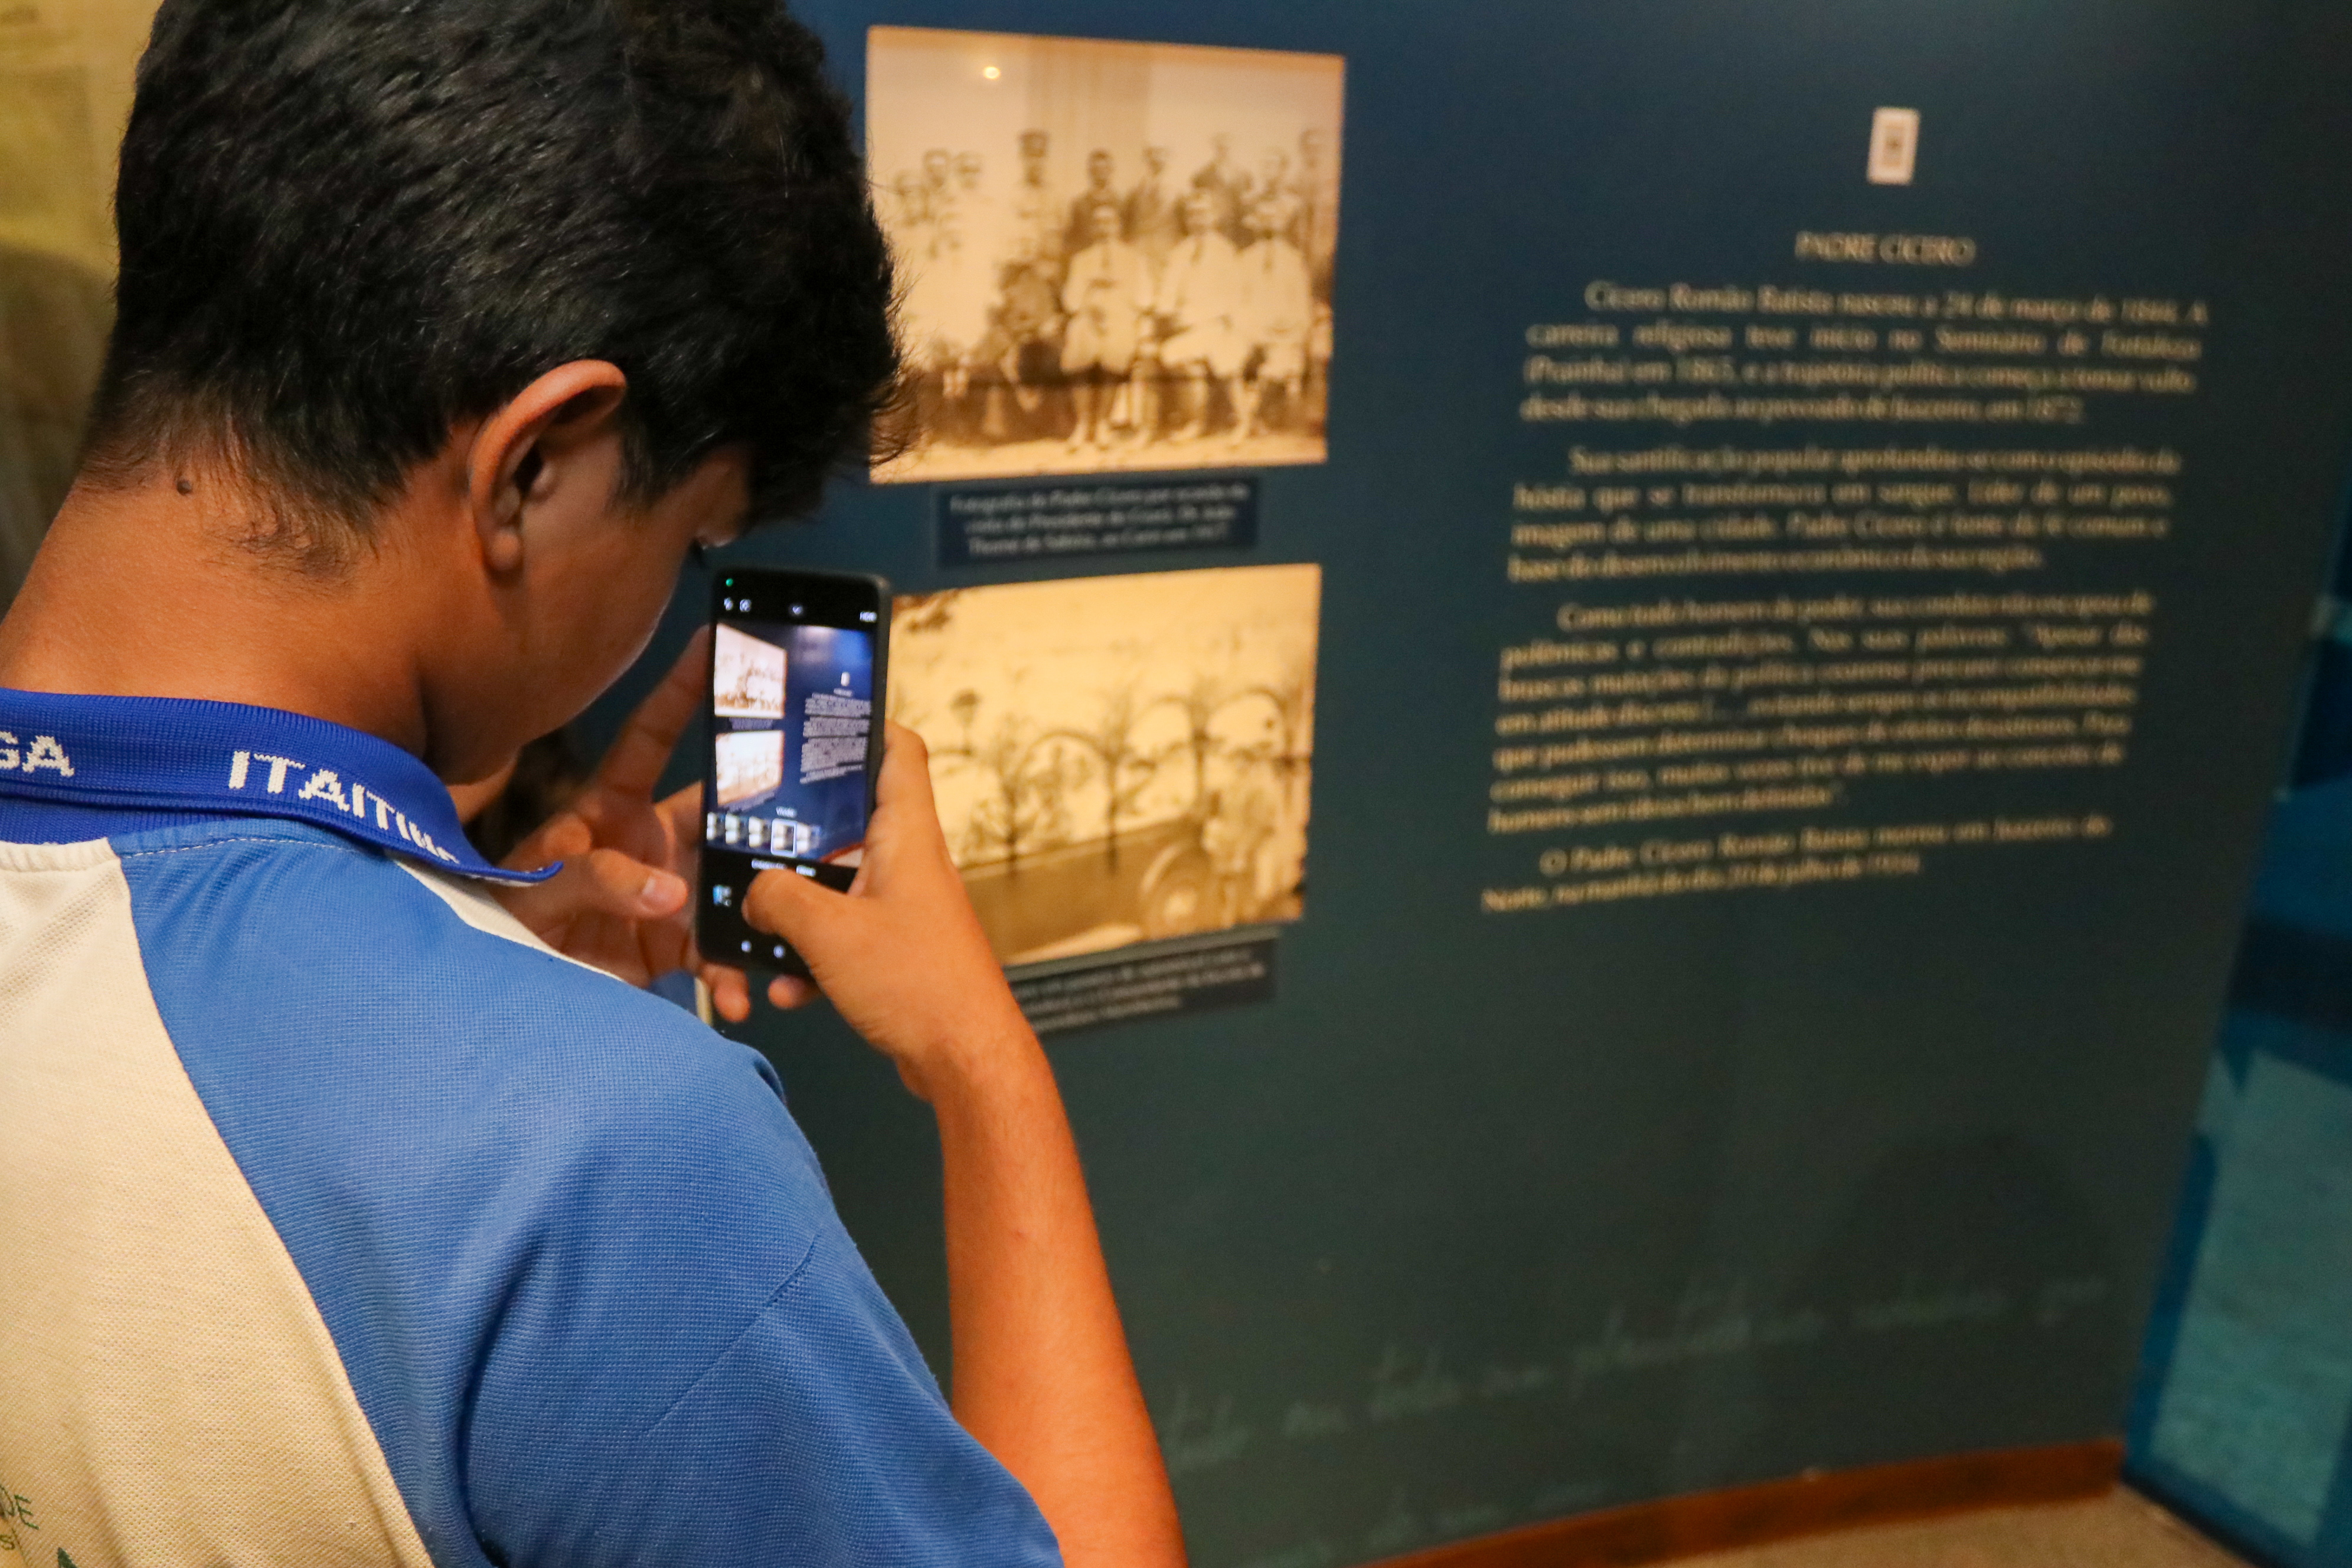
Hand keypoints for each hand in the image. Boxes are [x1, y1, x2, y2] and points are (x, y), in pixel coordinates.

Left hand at [490, 628, 809, 1020]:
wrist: (495, 995)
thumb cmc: (504, 922)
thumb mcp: (536, 893)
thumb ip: (594, 880)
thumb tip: (669, 891)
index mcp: (611, 807)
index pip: (652, 739)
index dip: (683, 691)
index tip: (719, 642)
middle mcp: (651, 840)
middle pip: (721, 816)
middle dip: (766, 815)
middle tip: (816, 810)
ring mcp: (668, 893)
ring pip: (734, 885)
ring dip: (759, 908)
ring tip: (783, 931)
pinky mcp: (673, 945)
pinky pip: (718, 953)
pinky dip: (732, 975)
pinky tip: (739, 997)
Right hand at [741, 724, 1026, 1097]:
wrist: (965, 1060)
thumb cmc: (914, 983)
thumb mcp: (828, 933)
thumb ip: (778, 898)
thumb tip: (753, 892)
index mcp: (908, 836)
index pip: (899, 750)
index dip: (864, 723)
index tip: (816, 719)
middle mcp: (911, 862)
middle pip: (851, 820)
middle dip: (797, 829)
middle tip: (746, 828)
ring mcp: (906, 907)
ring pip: (839, 885)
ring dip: (797, 909)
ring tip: (755, 927)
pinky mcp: (899, 950)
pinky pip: (845, 937)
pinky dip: (814, 958)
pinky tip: (788, 992)